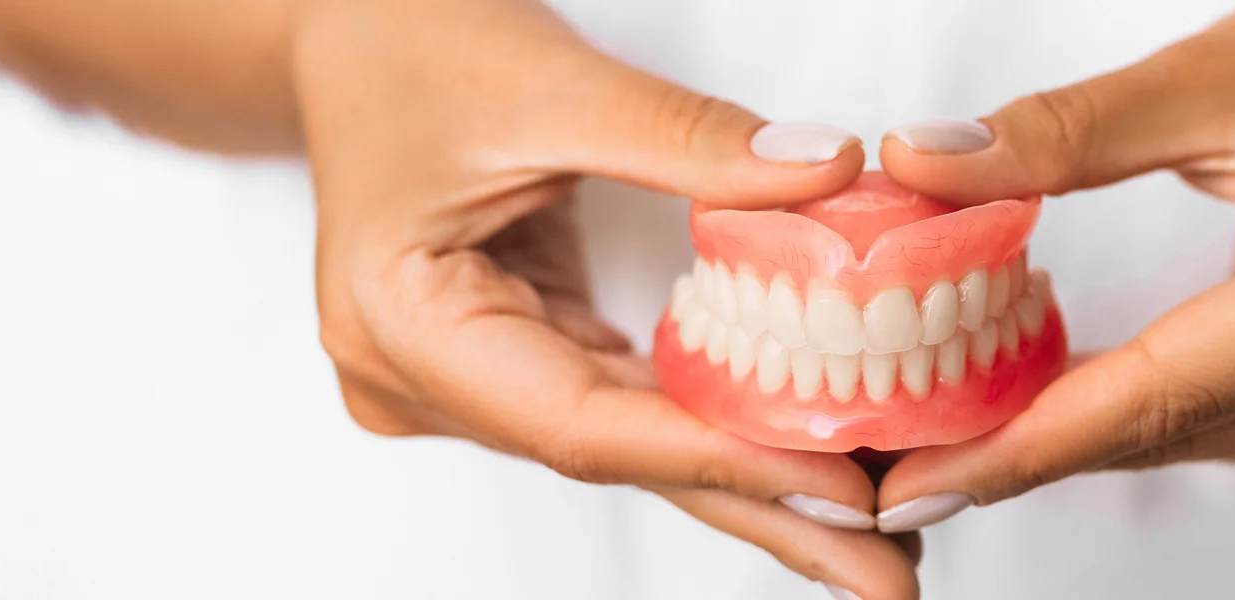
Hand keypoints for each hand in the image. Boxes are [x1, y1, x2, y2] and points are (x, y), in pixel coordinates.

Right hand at [292, 0, 916, 595]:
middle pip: (619, 460)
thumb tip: (828, 176)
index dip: (722, 459)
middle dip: (762, 515)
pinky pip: (627, 403)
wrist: (348, 26)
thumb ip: (690, 140)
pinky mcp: (511, 352)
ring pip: (633, 444)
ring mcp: (465, 375)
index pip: (583, 424)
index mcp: (404, 323)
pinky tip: (804, 458)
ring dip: (752, 482)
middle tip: (886, 576)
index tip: (845, 490)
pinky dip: (716, 428)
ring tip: (873, 535)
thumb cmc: (413, 40)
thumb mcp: (555, 81)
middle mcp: (425, 378)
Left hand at [873, 0, 1234, 524]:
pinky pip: (1217, 427)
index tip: (914, 478)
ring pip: (1190, 439)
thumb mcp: (1215, 71)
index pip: (1175, 387)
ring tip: (947, 419)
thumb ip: (1068, 133)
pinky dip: (1129, 411)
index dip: (1034, 440)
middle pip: (1176, 427)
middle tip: (891, 461)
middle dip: (1025, 445)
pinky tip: (1045, 395)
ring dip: (1071, 430)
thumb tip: (920, 165)